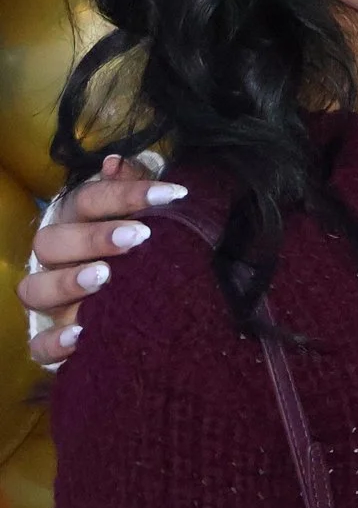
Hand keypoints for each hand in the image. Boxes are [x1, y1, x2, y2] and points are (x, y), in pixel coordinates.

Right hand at [19, 154, 187, 365]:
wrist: (141, 301)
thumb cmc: (141, 246)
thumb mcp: (145, 214)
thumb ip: (133, 187)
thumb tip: (115, 162)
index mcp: (77, 222)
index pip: (88, 199)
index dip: (127, 193)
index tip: (173, 195)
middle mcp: (56, 259)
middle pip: (52, 242)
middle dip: (93, 237)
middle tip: (138, 238)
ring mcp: (50, 300)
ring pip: (34, 288)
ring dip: (67, 282)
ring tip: (105, 277)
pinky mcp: (51, 337)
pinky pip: (37, 344)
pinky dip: (53, 342)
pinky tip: (80, 336)